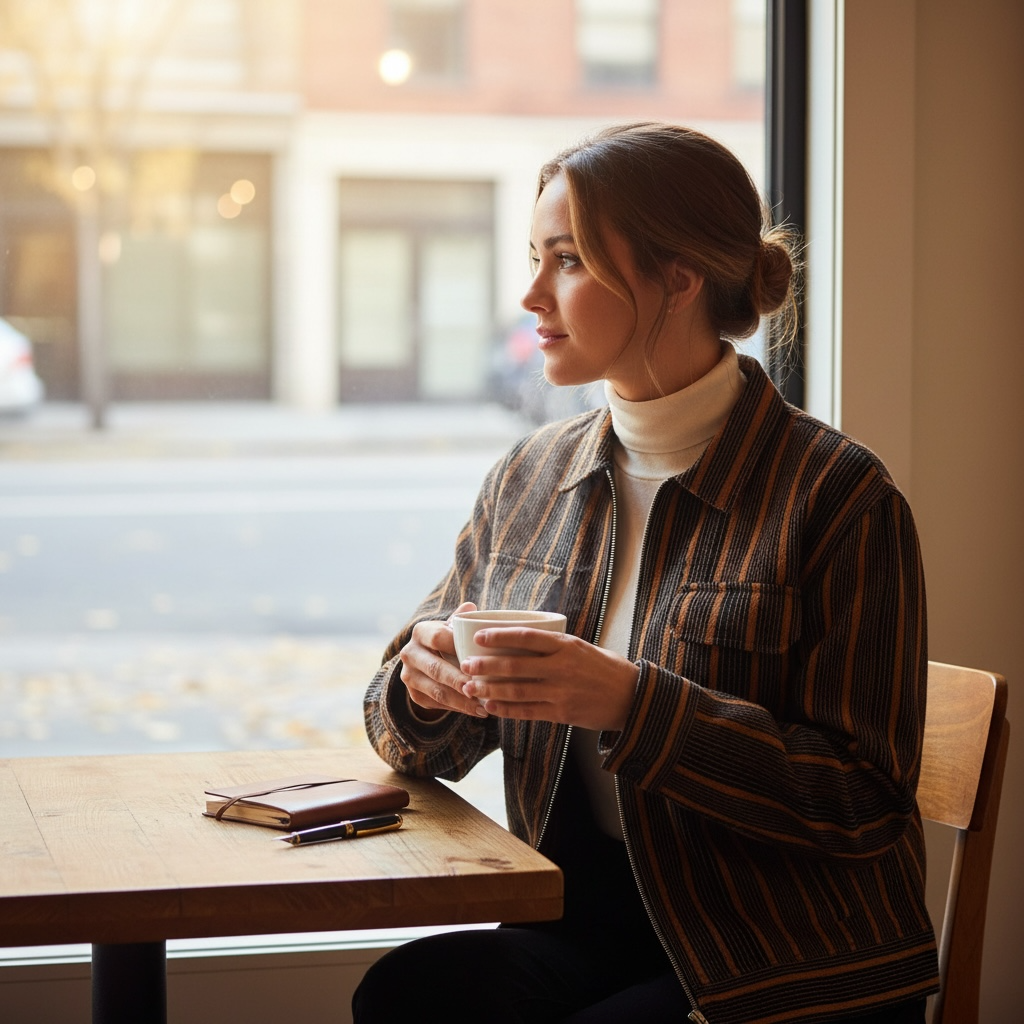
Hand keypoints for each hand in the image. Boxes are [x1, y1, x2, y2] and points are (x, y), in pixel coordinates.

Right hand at [399, 602, 488, 718]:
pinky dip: (458, 708)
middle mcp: (409, 653)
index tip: (478, 656)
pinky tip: (476, 710)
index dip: (458, 647)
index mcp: (420, 632)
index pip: (438, 638)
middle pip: (436, 669)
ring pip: (437, 691)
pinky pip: (436, 704)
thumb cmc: (448, 639)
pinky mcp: (414, 694)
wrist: (427, 658)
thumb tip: (471, 608)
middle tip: (479, 688)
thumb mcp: (452, 627)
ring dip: (461, 701)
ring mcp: (409, 675)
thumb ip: (462, 620)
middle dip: (459, 680)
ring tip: (483, 706)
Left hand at [458, 628, 639, 731]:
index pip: (526, 637)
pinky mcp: (562, 713)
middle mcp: (562, 667)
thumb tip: (521, 640)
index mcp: (566, 645)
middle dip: (486, 666)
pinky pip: (528, 711)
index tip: (478, 636)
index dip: (499, 636)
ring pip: (517, 690)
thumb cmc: (606, 668)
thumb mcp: (582, 647)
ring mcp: (561, 692)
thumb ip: (554, 646)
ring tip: (470, 688)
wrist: (632, 698)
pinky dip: (506, 709)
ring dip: (490, 689)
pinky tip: (491, 706)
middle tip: (465, 664)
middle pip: (515, 665)